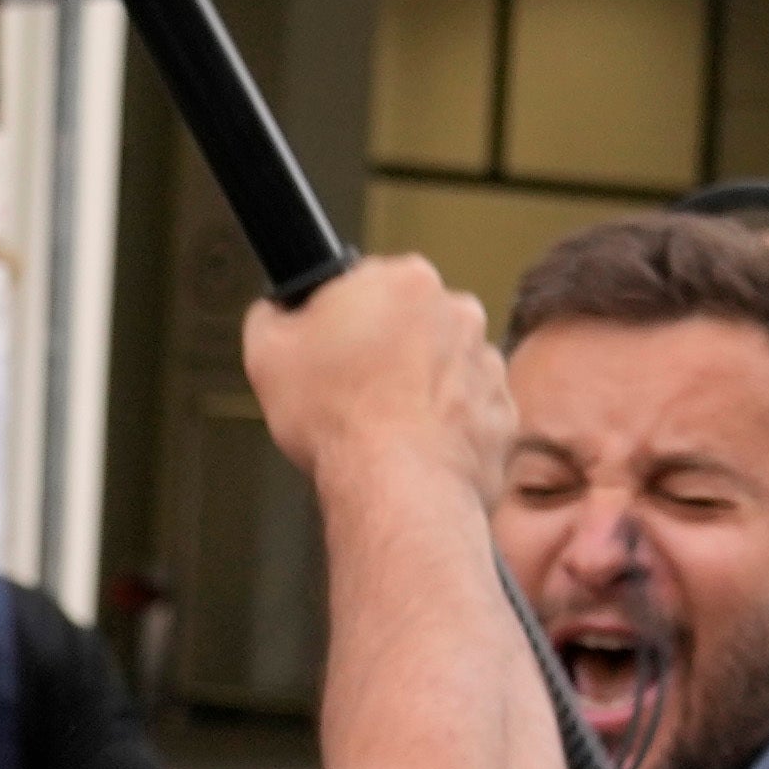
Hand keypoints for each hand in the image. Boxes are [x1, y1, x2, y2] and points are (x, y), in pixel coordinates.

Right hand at [240, 256, 513, 494]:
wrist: (396, 487)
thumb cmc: (340, 420)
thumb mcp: (267, 351)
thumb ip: (272, 314)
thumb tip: (279, 311)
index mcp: (405, 281)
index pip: (367, 284)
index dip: (341, 319)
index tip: (330, 349)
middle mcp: (457, 313)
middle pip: (411, 323)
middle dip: (386, 350)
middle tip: (352, 390)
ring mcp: (486, 363)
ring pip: (443, 366)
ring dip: (418, 386)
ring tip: (383, 424)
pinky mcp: (501, 412)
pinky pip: (467, 412)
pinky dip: (444, 426)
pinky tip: (413, 445)